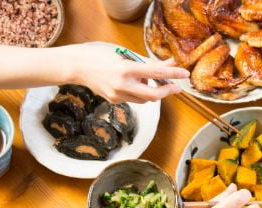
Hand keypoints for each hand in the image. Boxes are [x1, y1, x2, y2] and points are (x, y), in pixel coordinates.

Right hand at [64, 44, 187, 102]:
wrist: (76, 66)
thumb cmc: (100, 55)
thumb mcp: (125, 53)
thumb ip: (147, 61)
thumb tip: (169, 64)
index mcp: (126, 69)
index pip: (156, 74)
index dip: (173, 74)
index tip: (185, 74)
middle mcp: (123, 84)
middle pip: (154, 95)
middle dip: (167, 91)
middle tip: (176, 87)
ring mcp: (118, 95)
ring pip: (145, 99)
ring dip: (152, 91)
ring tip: (145, 79)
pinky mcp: (114, 101)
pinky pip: (134, 99)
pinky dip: (139, 92)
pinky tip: (132, 83)